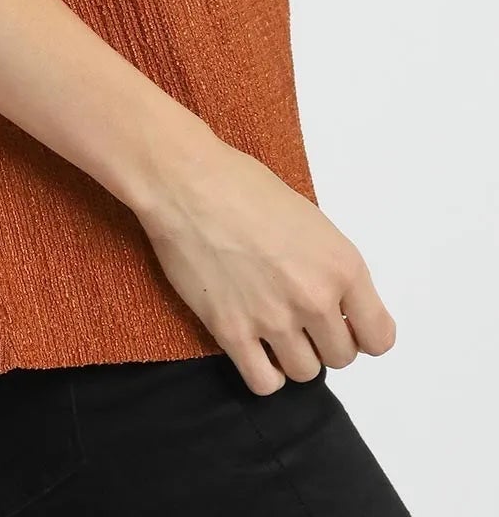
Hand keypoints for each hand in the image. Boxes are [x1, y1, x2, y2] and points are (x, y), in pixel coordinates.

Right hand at [137, 136, 396, 395]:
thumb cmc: (244, 185)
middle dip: (323, 341)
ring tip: (273, 329)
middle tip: (299, 316)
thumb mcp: (309, 219)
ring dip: (293, 356)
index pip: (379, 337)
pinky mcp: (232, 333)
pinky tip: (254, 349)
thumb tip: (333, 301)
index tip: (343, 322)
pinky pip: (264, 383)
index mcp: (342, 266)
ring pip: (305, 372)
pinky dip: (264, 372)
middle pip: (341, 357)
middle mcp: (315, 299)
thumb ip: (329, 266)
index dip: (362, 332)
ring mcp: (274, 320)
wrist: (186, 182)